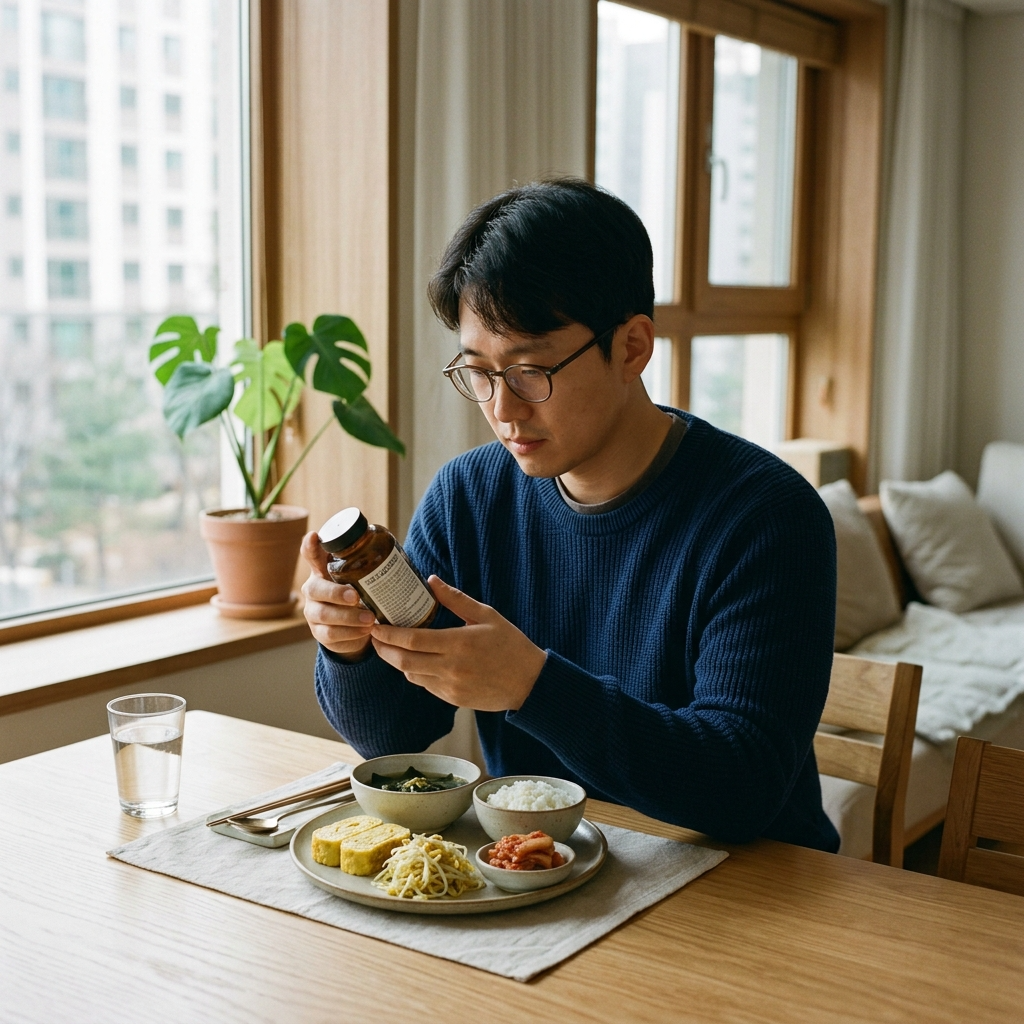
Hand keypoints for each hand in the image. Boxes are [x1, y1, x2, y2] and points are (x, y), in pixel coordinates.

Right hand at [300, 531, 374, 658]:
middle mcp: (313, 590)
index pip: (312, 556)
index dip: (310, 547)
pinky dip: (350, 633)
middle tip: (356, 597)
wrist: (355, 629)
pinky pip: (331, 634)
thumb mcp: (361, 579)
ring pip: (324, 614)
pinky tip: (365, 631)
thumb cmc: (359, 595)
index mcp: (322, 571)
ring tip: (370, 619)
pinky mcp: (319, 633)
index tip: (313, 536)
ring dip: (348, 617)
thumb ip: (367, 567)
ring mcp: (313, 612)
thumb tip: (392, 554)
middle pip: (315, 589)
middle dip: (336, 593)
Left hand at [369, 576, 546, 710]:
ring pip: (411, 675)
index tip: (376, 626)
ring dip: (397, 662)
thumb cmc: (510, 645)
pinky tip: (415, 660)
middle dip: (383, 649)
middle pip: (404, 661)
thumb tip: (431, 581)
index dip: (389, 635)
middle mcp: (452, 668)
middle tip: (374, 636)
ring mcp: (451, 687)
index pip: (412, 641)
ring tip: (391, 647)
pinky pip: (425, 685)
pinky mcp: (453, 699)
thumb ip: (456, 599)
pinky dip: (415, 672)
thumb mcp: (487, 615)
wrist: (529, 682)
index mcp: (459, 643)